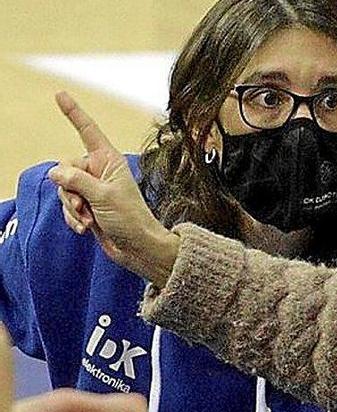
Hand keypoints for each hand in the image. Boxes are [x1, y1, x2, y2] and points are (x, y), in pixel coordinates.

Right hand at [48, 91, 179, 285]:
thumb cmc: (130, 220)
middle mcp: (99, 171)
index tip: (60, 94)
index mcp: (109, 160)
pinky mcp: (88, 206)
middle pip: (65, 168)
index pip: (88, 130)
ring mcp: (92, 189)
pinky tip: (85, 229)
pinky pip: (67, 206)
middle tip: (86, 206)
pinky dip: (72, 218)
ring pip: (63, 189)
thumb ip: (77, 181)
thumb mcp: (104, 196)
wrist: (137, 248)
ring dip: (72, 207)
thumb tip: (54, 173)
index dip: (73, 113)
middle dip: (69, 190)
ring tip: (89, 219)